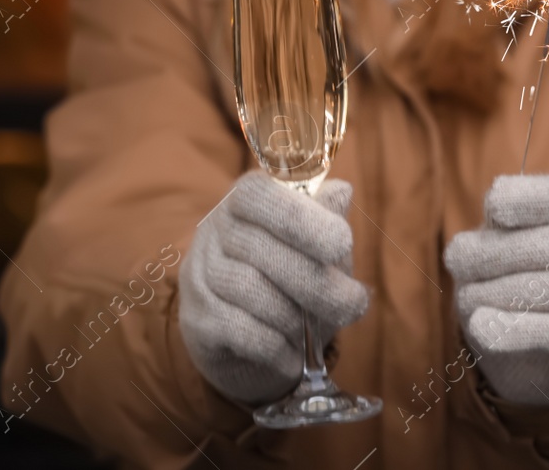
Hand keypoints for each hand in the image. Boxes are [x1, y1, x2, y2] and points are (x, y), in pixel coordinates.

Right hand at [178, 170, 369, 405]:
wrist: (253, 348)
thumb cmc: (295, 283)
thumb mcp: (320, 251)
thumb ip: (327, 222)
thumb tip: (340, 193)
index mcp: (246, 200)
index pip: (260, 192)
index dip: (301, 217)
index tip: (342, 245)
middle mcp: (215, 231)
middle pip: (263, 248)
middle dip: (317, 283)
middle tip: (352, 305)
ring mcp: (199, 274)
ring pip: (251, 290)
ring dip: (294, 318)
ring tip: (314, 333)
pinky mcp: (196, 318)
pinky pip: (238, 328)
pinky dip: (275, 346)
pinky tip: (292, 356)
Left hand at [442, 171, 548, 405]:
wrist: (537, 347)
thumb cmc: (518, 275)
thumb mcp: (505, 243)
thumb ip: (494, 234)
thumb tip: (464, 249)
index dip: (542, 197)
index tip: (494, 205)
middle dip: (510, 250)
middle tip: (459, 261)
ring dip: (511, 292)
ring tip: (468, 296)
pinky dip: (524, 329)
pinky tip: (483, 326)